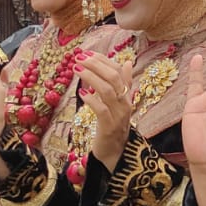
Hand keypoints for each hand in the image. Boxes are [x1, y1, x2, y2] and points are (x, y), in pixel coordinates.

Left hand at [75, 52, 134, 172]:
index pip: (119, 71)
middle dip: (96, 65)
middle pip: (114, 77)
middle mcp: (126, 103)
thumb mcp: (118, 102)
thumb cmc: (113, 124)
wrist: (114, 152)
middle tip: (79, 58)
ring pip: (107, 91)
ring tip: (77, 69)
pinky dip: (91, 100)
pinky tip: (82, 94)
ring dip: (91, 77)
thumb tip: (127, 62)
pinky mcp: (109, 127)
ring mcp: (119, 116)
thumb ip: (122, 83)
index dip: (103, 60)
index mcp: (128, 95)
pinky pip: (101, 110)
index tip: (87, 53)